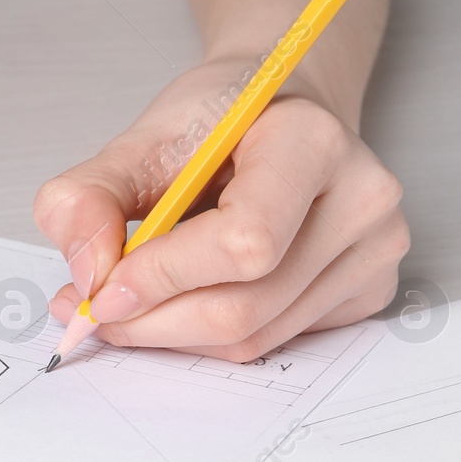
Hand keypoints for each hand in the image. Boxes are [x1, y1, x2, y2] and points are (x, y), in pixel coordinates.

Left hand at [33, 59, 408, 361]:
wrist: (277, 118)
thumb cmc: (216, 124)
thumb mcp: (139, 141)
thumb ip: (87, 198)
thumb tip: (86, 275)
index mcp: (313, 141)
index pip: (244, 243)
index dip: (161, 278)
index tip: (98, 290)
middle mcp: (362, 198)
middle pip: (243, 307)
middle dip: (151, 321)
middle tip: (94, 311)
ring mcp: (374, 251)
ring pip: (251, 338)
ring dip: (171, 334)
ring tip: (129, 302)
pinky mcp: (368, 290)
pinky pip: (272, 343)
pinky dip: (208, 336)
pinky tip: (186, 298)